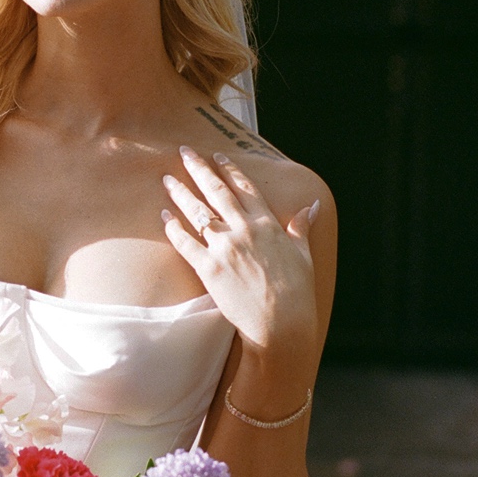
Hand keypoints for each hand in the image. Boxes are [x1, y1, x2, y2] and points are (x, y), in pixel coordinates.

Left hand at [161, 147, 319, 355]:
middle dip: (198, 169)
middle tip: (184, 152)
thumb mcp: (304, 254)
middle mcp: (244, 230)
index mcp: (267, 224)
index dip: (229, 169)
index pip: (245, 187)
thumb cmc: (297, 292)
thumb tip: (313, 205)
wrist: (282, 324)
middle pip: (216, 191)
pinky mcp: (208, 268)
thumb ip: (302, 227)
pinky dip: (173, 228)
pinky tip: (164, 216)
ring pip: (197, 212)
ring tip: (166, 179)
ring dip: (180, 193)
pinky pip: (185, 242)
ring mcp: (225, 247)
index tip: (216, 155)